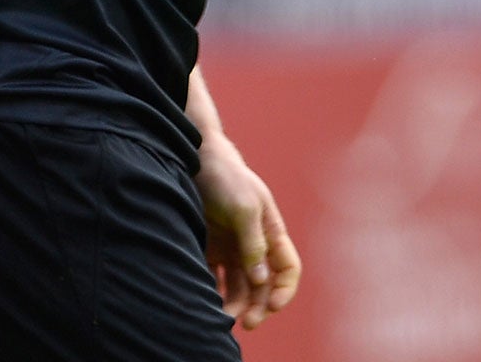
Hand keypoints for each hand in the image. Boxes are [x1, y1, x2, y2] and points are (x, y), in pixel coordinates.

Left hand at [195, 136, 300, 331]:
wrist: (193, 156)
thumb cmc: (225, 177)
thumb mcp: (244, 206)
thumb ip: (253, 242)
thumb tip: (260, 279)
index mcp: (271, 232)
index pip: (287, 269)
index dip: (284, 290)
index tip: (271, 306)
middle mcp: (253, 244)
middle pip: (262, 285)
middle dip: (257, 306)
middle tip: (246, 323)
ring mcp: (231, 246)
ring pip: (238, 285)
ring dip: (235, 304)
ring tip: (222, 318)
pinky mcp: (209, 246)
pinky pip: (214, 276)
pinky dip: (213, 291)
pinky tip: (205, 302)